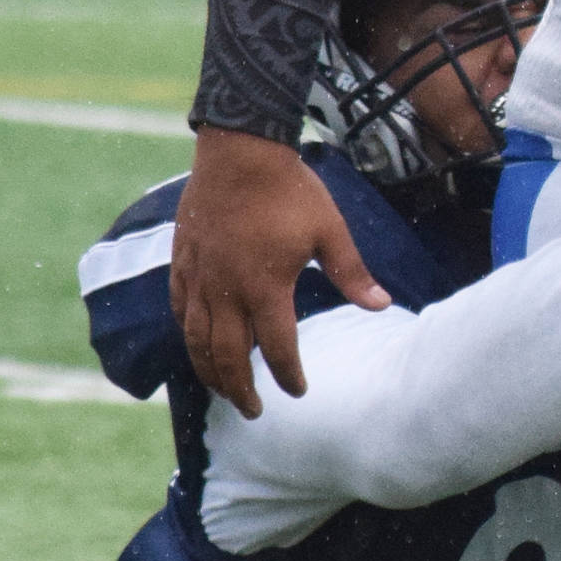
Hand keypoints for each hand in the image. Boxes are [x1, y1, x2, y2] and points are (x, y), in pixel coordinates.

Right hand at [170, 129, 388, 415]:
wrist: (240, 149)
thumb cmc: (289, 190)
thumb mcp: (330, 231)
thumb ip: (352, 274)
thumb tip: (381, 306)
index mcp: (266, 288)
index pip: (277, 348)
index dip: (289, 375)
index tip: (298, 390)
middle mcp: (227, 290)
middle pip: (229, 357)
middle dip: (241, 390)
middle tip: (253, 411)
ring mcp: (201, 276)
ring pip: (197, 339)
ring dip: (210, 371)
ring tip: (223, 389)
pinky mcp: (184, 260)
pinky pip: (179, 308)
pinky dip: (188, 333)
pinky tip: (196, 343)